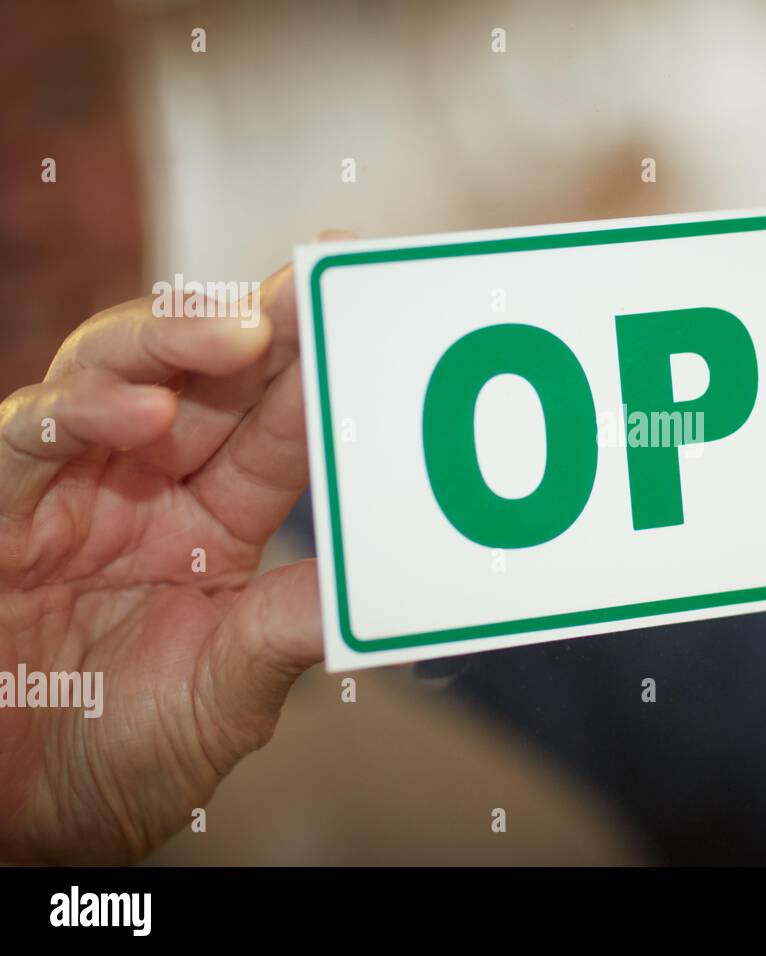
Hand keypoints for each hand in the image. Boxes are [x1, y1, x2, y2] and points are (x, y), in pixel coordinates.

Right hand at [0, 262, 320, 862]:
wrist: (26, 814)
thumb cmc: (126, 753)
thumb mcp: (229, 689)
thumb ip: (287, 627)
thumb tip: (374, 583)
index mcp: (214, 521)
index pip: (271, 424)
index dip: (311, 365)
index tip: (357, 308)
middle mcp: (144, 489)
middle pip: (200, 378)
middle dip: (252, 324)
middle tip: (307, 285)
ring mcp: (70, 494)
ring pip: (112, 377)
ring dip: (174, 344)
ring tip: (239, 331)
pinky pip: (29, 443)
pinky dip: (79, 414)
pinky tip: (142, 409)